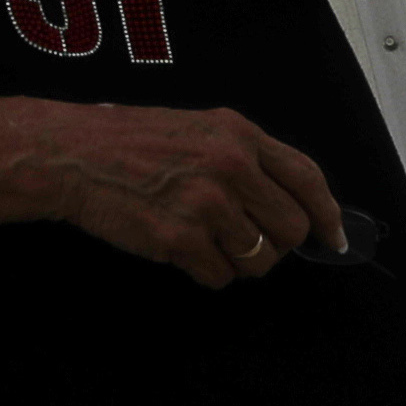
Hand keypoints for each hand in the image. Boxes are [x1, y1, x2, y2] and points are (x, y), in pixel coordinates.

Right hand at [27, 98, 345, 288]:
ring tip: (203, 238)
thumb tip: (291, 206)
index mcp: (237, 134)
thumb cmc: (128, 141)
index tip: (333, 237)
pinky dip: (204, 270)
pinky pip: (220, 277)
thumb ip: (246, 158)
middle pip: (290, 228)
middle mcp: (230, 166)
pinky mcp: (181, 238)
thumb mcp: (196, 129)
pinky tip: (179, 246)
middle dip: (275, 243)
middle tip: (245, 237)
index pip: (307, 178)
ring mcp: (206, 203)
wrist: (72, 155)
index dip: (327, 214)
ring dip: (237, 259)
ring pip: (259, 260)